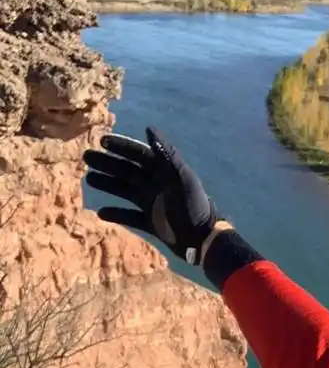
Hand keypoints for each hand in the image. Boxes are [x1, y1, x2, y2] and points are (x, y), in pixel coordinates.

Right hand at [84, 127, 219, 265]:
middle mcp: (157, 186)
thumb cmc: (194, 206)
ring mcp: (153, 205)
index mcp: (165, 172)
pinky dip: (117, 214)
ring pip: (126, 191)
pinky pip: (130, 217)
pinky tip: (101, 213)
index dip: (122, 147)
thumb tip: (149, 128)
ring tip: (89, 179)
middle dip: (108, 163)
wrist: (203, 239)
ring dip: (108, 184)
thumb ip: (167, 154)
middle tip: (86, 157)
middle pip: (128, 171)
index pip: (140, 155)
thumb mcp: (182, 178)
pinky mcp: (152, 223)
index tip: (102, 141)